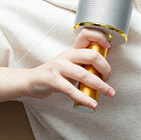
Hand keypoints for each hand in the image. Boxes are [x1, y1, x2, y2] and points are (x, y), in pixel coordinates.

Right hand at [0, 28, 114, 109]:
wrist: (31, 81)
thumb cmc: (55, 74)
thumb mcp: (69, 64)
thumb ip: (83, 63)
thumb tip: (105, 67)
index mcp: (72, 50)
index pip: (86, 35)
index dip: (99, 38)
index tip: (109, 46)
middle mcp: (66, 55)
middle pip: (91, 55)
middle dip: (105, 68)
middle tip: (109, 79)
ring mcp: (59, 67)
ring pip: (84, 74)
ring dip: (100, 85)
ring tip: (109, 93)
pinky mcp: (53, 80)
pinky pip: (71, 90)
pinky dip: (84, 98)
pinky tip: (92, 104)